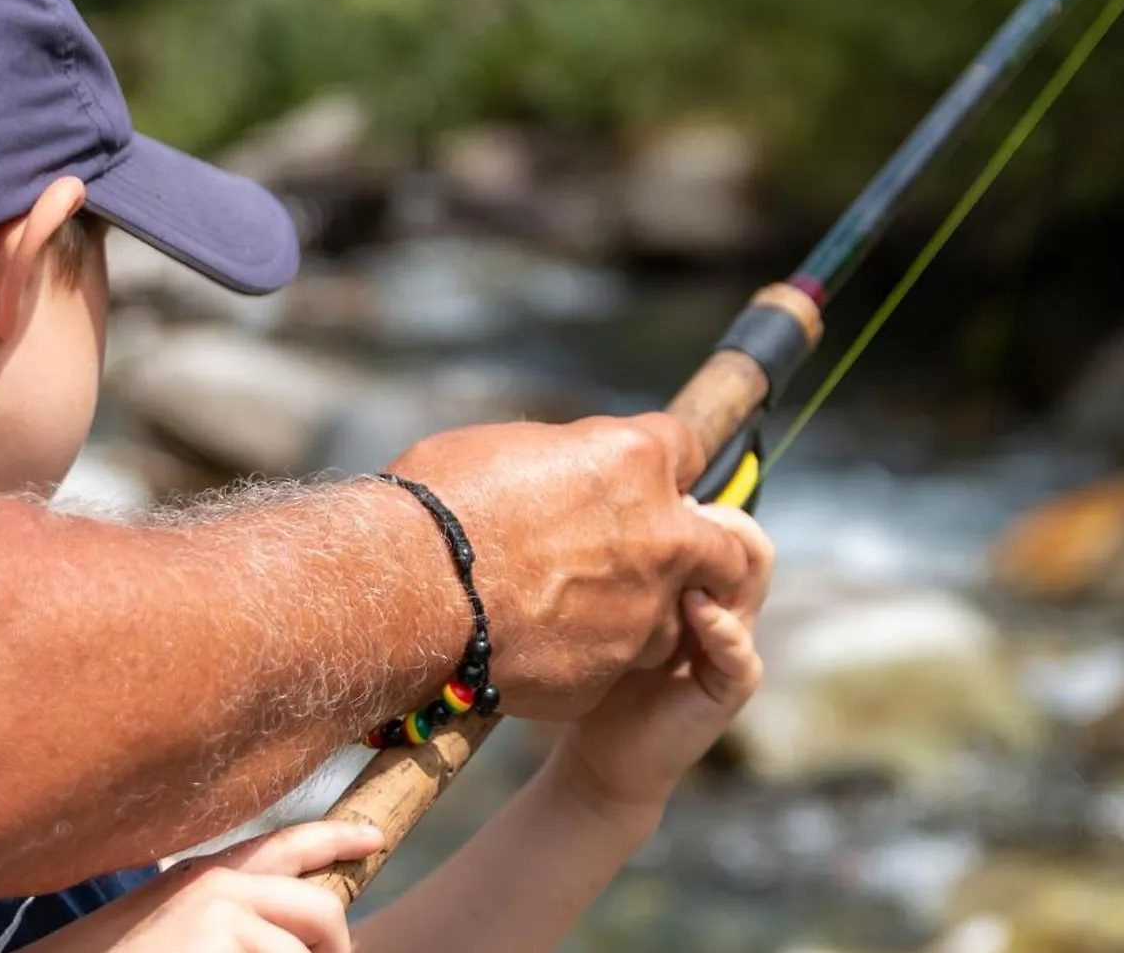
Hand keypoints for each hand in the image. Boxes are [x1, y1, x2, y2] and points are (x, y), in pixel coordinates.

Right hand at [23, 821, 381, 952]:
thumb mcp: (168, 926)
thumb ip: (227, 915)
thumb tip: (283, 934)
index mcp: (202, 876)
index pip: (285, 845)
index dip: (337, 838)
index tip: (374, 837)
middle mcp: (218, 884)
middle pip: (319, 909)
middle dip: (334, 949)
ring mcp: (222, 915)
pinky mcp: (221, 944)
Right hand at [385, 414, 755, 719]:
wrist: (402, 595)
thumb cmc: (436, 505)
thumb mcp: (504, 450)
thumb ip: (564, 462)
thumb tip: (570, 472)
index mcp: (635, 461)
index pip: (686, 451)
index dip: (663, 468)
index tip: (645, 481)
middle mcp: (661, 536)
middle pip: (720, 544)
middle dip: (700, 548)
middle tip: (662, 554)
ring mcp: (643, 613)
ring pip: (670, 614)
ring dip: (641, 610)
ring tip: (574, 609)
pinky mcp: (614, 673)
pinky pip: (617, 664)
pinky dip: (590, 656)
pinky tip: (540, 644)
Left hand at [552, 503, 772, 813]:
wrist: (600, 752)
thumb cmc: (596, 668)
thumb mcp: (603, 603)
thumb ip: (611, 560)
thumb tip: (589, 494)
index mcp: (699, 579)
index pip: (721, 519)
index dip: (692, 500)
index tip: (646, 491)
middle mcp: (725, 603)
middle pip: (747, 540)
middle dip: (712, 522)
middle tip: (669, 518)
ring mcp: (734, 642)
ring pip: (752, 580)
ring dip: (717, 561)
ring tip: (676, 556)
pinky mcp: (732, 684)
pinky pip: (739, 646)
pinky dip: (717, 623)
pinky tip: (688, 608)